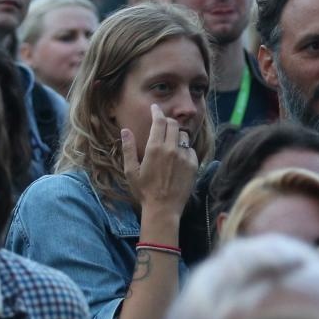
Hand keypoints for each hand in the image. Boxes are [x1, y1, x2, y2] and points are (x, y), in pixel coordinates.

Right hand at [123, 103, 197, 219]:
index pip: (159, 121)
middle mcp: (171, 149)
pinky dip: (185, 151)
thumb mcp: (130, 171)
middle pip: (173, 124)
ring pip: (183, 136)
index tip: (155, 108)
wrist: (163, 209)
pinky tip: (178, 160)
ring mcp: (184, 157)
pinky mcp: (194, 165)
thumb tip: (125, 130)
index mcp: (155, 148)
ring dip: (177, 136)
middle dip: (167, 122)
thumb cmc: (144, 191)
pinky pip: (191, 150)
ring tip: (170, 145)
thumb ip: (128, 148)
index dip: (157, 112)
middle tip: (162, 127)